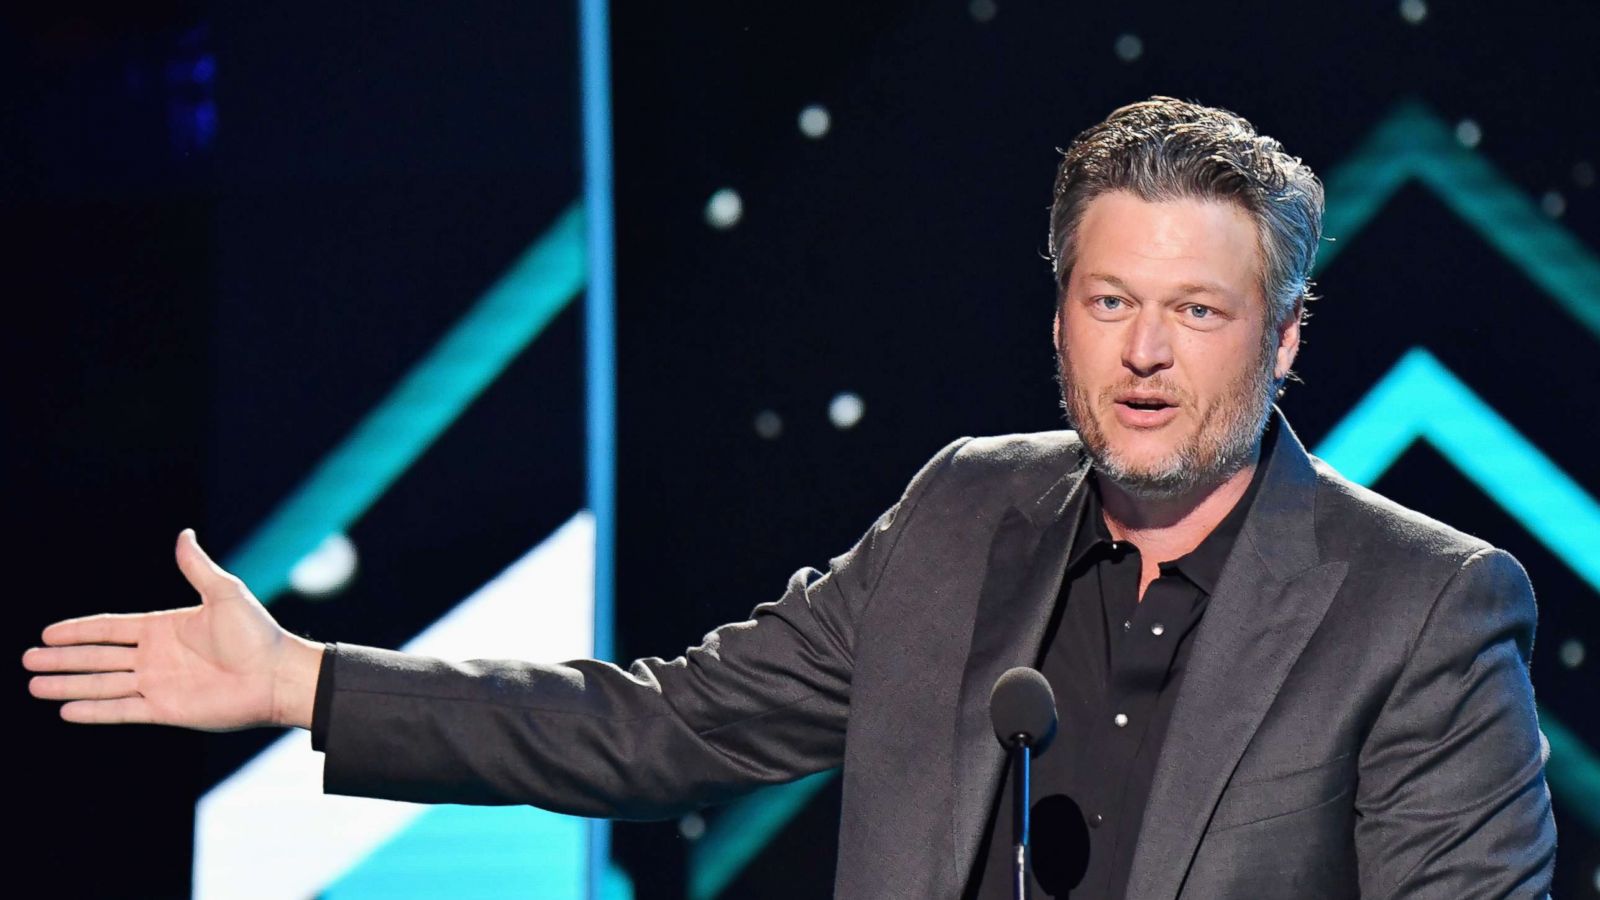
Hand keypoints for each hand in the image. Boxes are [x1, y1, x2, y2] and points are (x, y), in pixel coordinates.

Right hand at [23, 529, 322, 730]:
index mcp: (164, 628)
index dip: (78, 631)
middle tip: (27, 660)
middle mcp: (155, 657)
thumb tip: (184, 534)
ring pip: (101, 684)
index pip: (110, 629)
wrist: (276, 676)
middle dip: (63, 659)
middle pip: (97, 658)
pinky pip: (121, 710)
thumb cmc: (256, 634)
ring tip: (34, 684)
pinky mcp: (165, 709)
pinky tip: (66, 710)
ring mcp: (158, 684)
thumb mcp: (224, 594)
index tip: (47, 633)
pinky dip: (93, 710)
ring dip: (68, 685)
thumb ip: (197, 568)